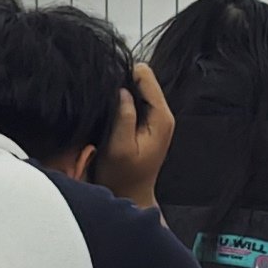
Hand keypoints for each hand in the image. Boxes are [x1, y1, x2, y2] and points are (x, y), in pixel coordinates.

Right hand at [89, 61, 174, 208]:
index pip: (146, 76)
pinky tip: (110, 110)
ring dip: (121, 91)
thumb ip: (123, 116)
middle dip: (123, 82)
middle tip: (104, 98)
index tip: (107, 85)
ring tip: (106, 105)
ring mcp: (155, 118)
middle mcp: (162, 114)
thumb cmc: (123, 176)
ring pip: (138, 87)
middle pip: (143, 78)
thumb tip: (122, 90)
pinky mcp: (146, 122)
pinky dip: (121, 100)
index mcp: (161, 118)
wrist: (130, 194)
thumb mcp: (119, 147)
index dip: (125, 74)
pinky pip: (134, 99)